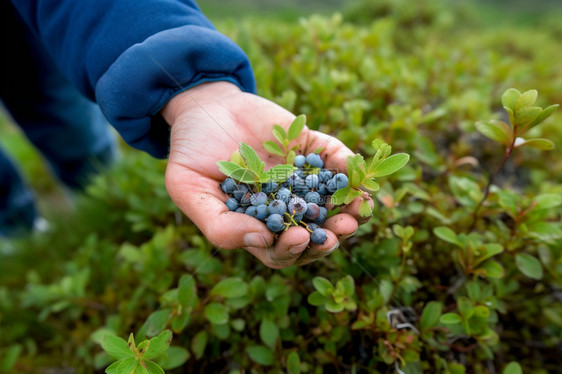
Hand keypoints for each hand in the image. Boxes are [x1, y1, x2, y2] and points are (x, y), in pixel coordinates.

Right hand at [161, 81, 371, 268]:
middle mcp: (284, 206)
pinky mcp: (310, 148)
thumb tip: (260, 240)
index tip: (299, 237)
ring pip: (333, 202)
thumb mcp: (189, 191)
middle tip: (341, 229)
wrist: (202, 108)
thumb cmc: (191, 153)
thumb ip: (219, 223)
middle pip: (315, 232)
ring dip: (350, 208)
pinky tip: (356, 169)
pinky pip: (334, 160)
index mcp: (257, 225)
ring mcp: (300, 178)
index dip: (293, 250)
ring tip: (361, 207)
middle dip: (331, 234)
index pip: (281, 250)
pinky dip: (348, 166)